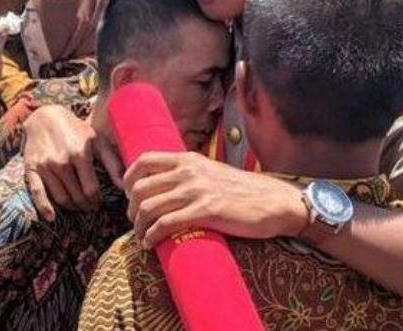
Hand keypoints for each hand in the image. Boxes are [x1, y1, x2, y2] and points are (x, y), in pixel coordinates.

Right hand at [22, 105, 123, 220]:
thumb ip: (112, 162)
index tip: (99, 202)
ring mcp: (46, 166)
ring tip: (78, 207)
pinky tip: (51, 217)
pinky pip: (37, 192)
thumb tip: (124, 186)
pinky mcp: (31, 168)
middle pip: (77, 196)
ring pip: (61, 198)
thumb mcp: (96, 140)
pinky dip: (44, 207)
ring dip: (71, 207)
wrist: (45, 117)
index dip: (97, 200)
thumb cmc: (75, 130)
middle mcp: (62, 161)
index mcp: (80, 154)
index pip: (91, 189)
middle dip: (86, 205)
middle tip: (90, 207)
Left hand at [124, 151, 306, 248]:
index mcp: (189, 159)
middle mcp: (189, 171)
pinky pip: (166, 224)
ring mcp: (197, 190)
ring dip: (139, 226)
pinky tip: (151, 244)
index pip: (143, 160)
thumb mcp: (212, 171)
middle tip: (136, 221)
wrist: (275, 202)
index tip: (129, 196)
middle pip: (140, 187)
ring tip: (143, 236)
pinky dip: (152, 236)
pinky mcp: (206, 211)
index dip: (128, 179)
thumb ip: (190, 173)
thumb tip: (166, 186)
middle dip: (131, 208)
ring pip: (149, 207)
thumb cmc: (244, 191)